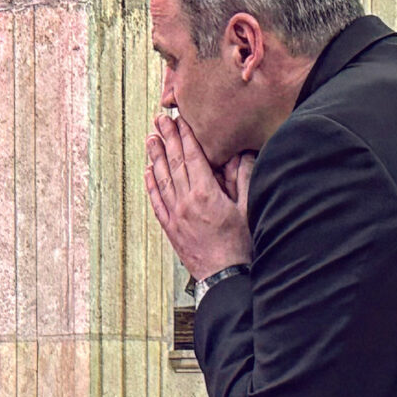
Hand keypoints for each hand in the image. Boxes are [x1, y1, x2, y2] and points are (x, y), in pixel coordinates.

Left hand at [145, 115, 254, 280]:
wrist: (224, 277)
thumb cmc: (241, 244)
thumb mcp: (248, 208)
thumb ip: (242, 179)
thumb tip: (240, 154)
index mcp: (206, 194)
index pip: (192, 157)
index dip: (185, 136)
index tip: (180, 119)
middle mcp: (185, 203)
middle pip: (174, 164)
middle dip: (167, 139)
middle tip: (160, 120)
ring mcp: (175, 216)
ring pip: (161, 180)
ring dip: (155, 157)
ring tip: (151, 139)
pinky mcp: (170, 229)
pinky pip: (157, 202)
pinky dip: (151, 185)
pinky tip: (148, 171)